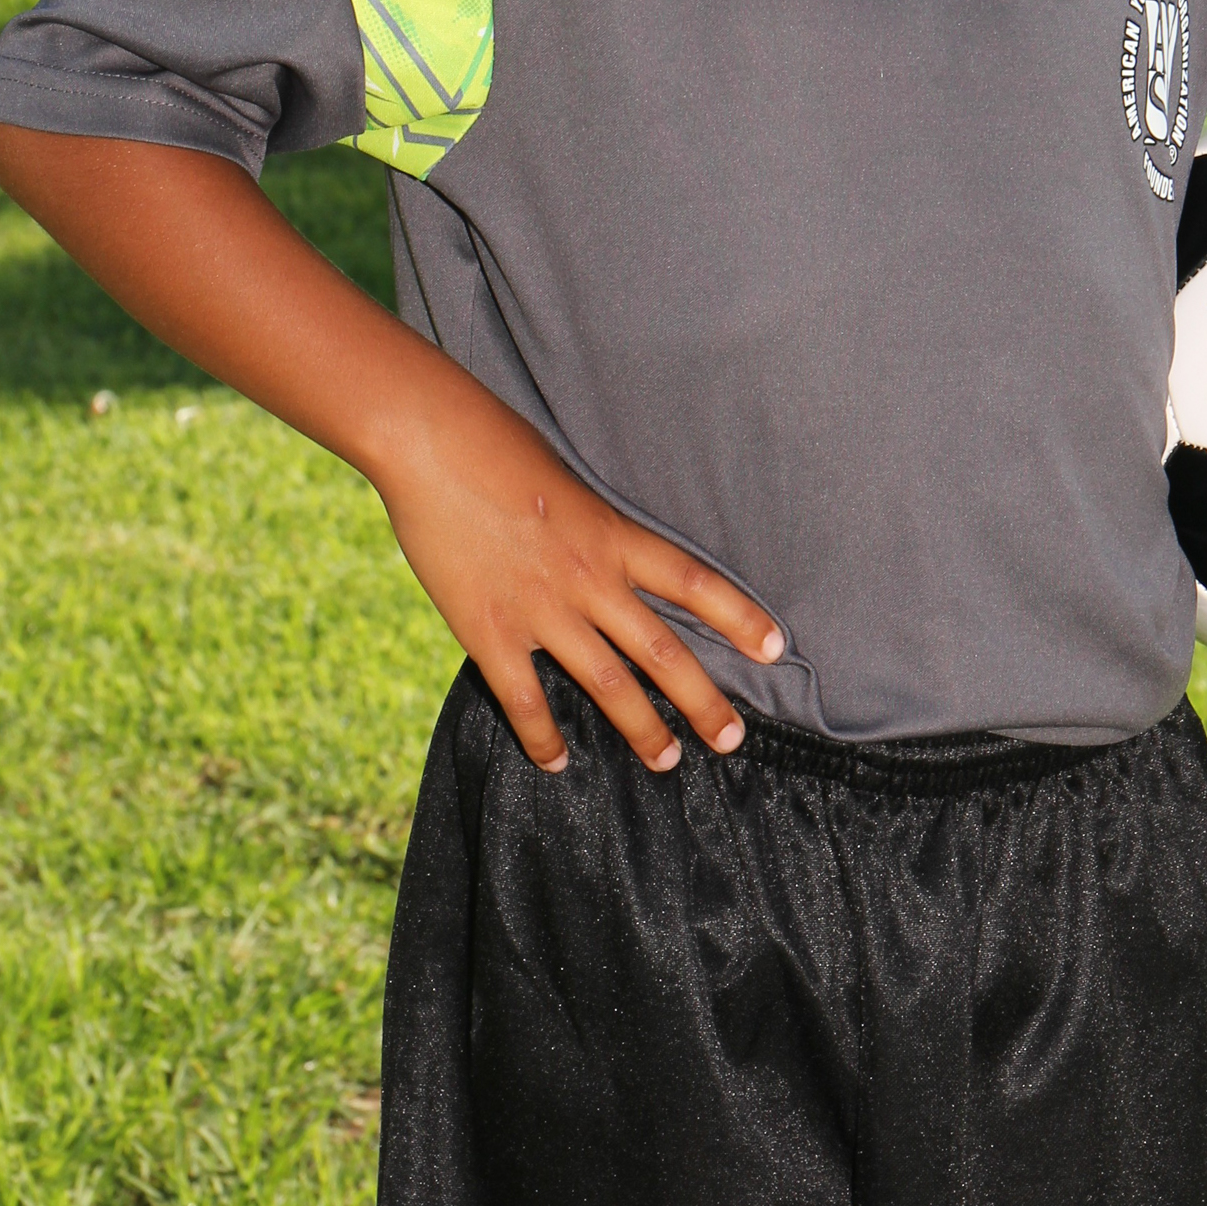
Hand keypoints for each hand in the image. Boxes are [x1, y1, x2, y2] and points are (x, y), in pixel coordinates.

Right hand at [377, 422, 784, 776]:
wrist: (432, 442)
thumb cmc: (498, 443)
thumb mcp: (567, 478)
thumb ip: (592, 526)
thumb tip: (605, 556)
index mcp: (612, 535)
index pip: (694, 583)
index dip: (739, 618)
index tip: (775, 647)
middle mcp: (588, 578)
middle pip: (661, 651)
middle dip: (701, 701)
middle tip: (730, 739)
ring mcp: (540, 609)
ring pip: (607, 685)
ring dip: (641, 729)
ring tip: (666, 762)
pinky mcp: (488, 631)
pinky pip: (525, 700)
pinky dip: (543, 737)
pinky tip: (557, 762)